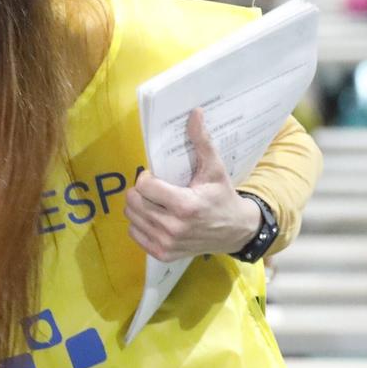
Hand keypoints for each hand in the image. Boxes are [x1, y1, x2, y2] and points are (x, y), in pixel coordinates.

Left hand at [126, 109, 261, 259]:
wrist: (234, 231)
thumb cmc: (222, 197)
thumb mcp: (215, 169)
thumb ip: (202, 142)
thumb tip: (194, 113)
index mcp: (185, 206)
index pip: (144, 187)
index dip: (147, 178)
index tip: (157, 176)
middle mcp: (173, 228)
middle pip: (133, 202)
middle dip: (140, 190)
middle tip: (154, 188)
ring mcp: (166, 243)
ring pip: (131, 217)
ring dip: (138, 205)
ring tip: (155, 201)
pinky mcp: (162, 254)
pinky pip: (134, 233)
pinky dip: (140, 223)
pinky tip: (155, 217)